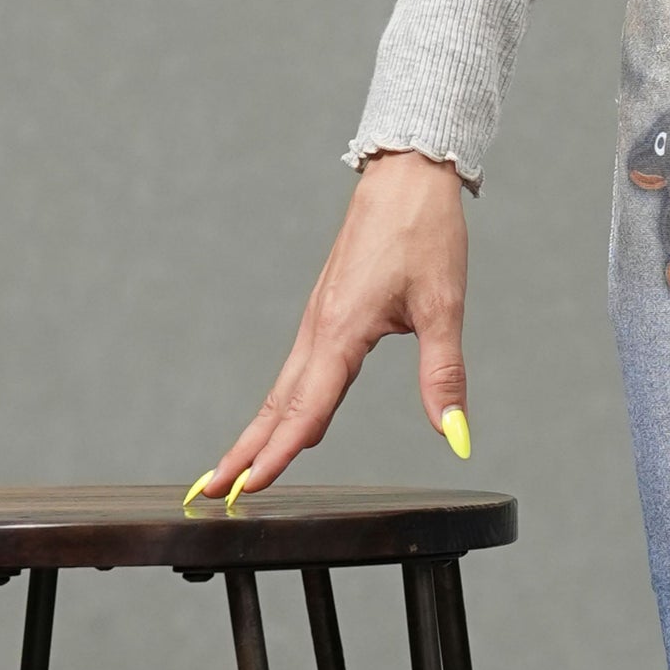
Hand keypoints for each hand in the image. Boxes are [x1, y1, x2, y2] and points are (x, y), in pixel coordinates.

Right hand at [191, 151, 471, 498]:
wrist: (407, 175)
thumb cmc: (424, 232)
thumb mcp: (444, 307)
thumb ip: (445, 376)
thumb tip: (456, 435)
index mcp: (341, 331)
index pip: (306, 408)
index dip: (280, 453)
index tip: (251, 489)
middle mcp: (319, 329)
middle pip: (277, 406)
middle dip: (246, 452)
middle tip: (213, 494)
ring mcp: (319, 320)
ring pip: (282, 389)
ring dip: (257, 432)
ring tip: (234, 470)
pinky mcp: (327, 312)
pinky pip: (297, 370)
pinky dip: (281, 404)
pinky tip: (283, 421)